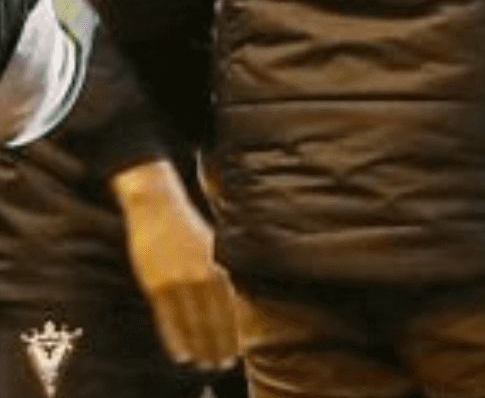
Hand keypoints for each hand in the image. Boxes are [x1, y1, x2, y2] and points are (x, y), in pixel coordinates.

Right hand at [112, 162, 237, 371]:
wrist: (158, 206)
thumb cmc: (186, 227)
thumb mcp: (212, 246)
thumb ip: (221, 271)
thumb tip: (233, 298)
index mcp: (220, 266)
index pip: (230, 309)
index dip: (233, 334)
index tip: (238, 353)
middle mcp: (204, 276)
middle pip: (213, 321)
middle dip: (219, 346)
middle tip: (223, 367)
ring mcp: (180, 282)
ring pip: (192, 324)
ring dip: (200, 349)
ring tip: (205, 366)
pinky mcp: (157, 285)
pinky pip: (168, 319)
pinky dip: (176, 339)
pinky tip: (182, 356)